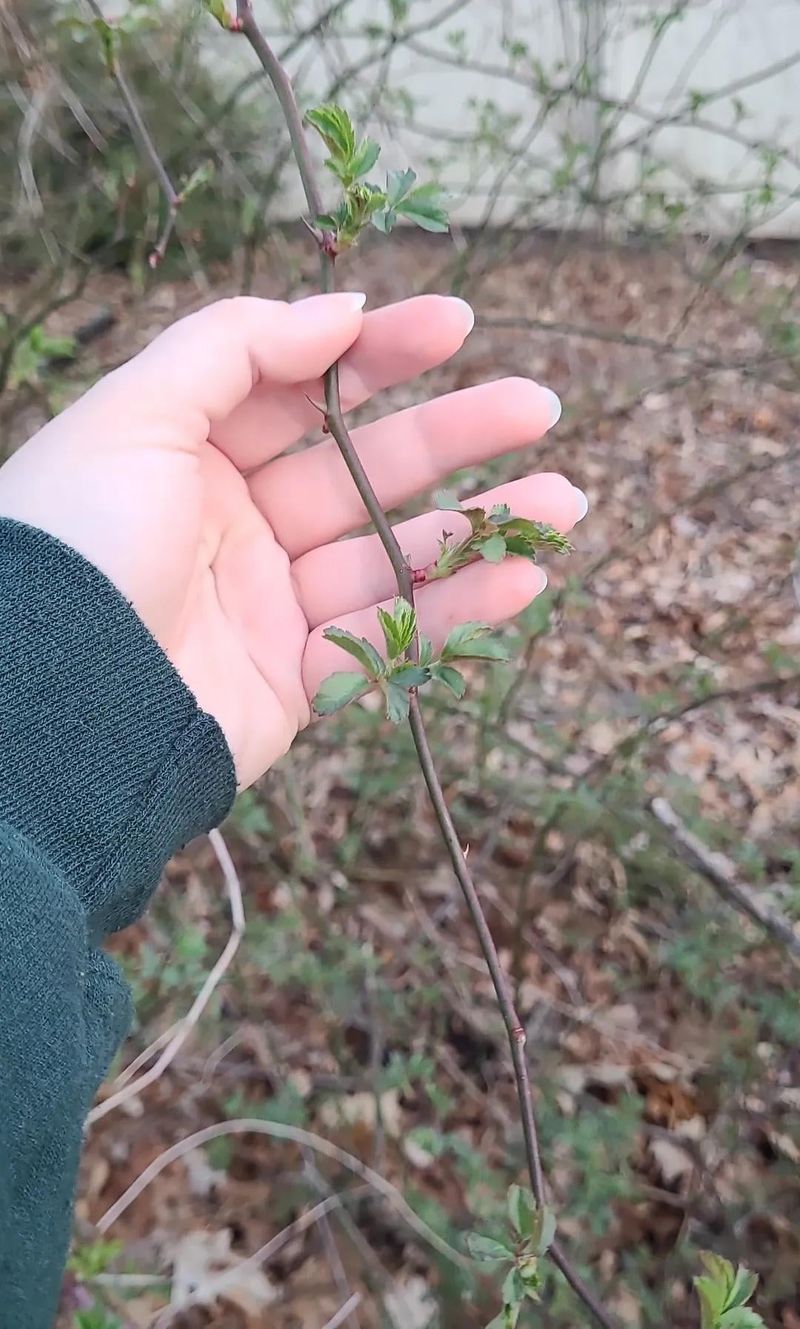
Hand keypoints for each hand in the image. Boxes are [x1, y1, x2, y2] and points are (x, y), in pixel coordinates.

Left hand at [0, 293, 585, 786]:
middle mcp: (237, 523)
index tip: (458, 324)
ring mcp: (271, 603)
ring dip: (482, 527)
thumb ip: (236, 345)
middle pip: (365, 467)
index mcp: (194, 452)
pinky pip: (390, 637)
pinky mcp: (297, 679)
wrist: (52, 703)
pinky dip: (458, 611)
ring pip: (394, 553)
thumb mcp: (137, 412)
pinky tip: (523, 579)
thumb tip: (339, 312)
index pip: (305, 389)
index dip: (381, 353)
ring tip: (567, 499)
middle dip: (455, 434)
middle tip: (540, 408)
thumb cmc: (80, 541)